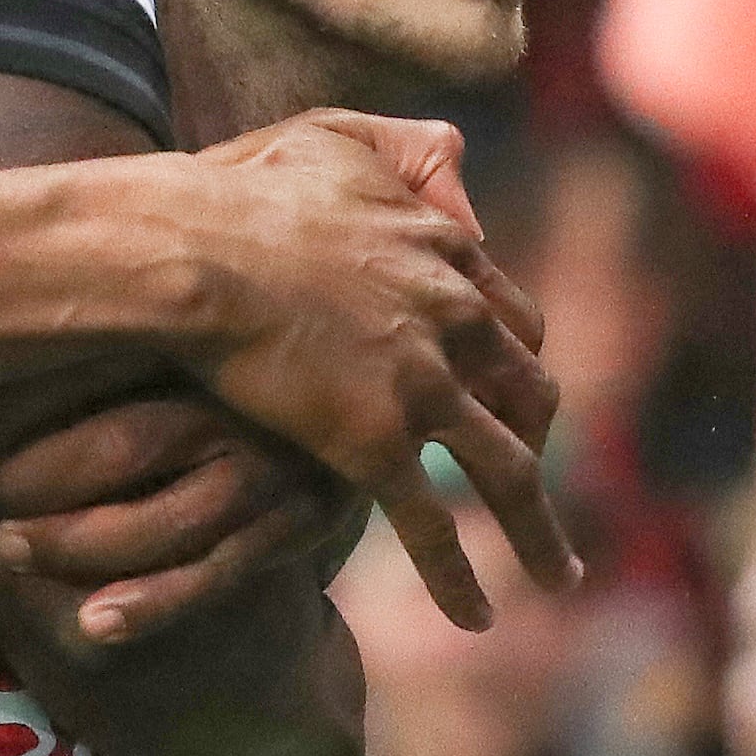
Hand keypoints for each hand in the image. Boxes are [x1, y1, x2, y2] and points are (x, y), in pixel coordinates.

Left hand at [0, 365, 356, 647]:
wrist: (344, 420)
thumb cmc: (222, 371)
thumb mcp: (176, 336)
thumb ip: (99, 345)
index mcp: (202, 339)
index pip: (91, 369)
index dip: (11, 407)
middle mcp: (242, 402)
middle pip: (122, 445)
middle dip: (37, 476)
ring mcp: (274, 468)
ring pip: (162, 521)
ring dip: (75, 543)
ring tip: (7, 546)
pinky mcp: (298, 526)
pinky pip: (215, 574)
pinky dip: (153, 603)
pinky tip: (94, 624)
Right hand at [156, 110, 570, 628]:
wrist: (194, 248)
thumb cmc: (243, 190)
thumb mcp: (336, 137)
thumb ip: (403, 146)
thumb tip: (455, 150)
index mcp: (446, 252)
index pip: (511, 314)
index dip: (513, 355)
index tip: (510, 385)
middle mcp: (455, 320)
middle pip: (529, 394)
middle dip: (540, 439)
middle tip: (536, 475)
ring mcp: (424, 385)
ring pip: (509, 473)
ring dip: (540, 535)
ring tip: (560, 579)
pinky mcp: (378, 442)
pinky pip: (432, 526)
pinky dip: (460, 579)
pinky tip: (477, 618)